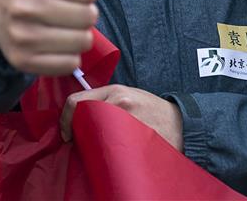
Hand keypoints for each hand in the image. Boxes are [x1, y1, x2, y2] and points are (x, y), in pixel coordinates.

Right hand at [0, 0, 98, 74]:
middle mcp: (26, 8)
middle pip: (89, 16)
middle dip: (83, 11)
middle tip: (65, 6)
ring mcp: (23, 37)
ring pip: (82, 42)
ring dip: (77, 33)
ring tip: (60, 23)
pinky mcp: (23, 61)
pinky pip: (69, 64)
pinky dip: (67, 55)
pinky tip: (53, 41)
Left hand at [60, 85, 183, 149]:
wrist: (181, 123)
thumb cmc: (152, 109)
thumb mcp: (128, 94)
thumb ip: (104, 98)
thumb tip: (78, 112)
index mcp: (115, 91)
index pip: (75, 101)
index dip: (64, 119)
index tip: (66, 133)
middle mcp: (119, 103)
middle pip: (82, 119)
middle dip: (78, 133)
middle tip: (81, 143)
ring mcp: (127, 122)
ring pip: (95, 136)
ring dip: (93, 144)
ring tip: (100, 148)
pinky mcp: (135, 140)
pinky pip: (112, 150)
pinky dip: (108, 154)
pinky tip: (114, 155)